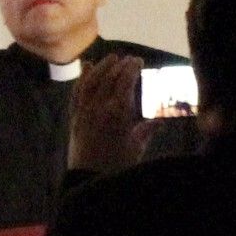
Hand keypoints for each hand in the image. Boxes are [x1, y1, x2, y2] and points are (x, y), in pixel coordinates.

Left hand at [67, 53, 146, 173]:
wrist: (89, 178)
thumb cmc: (117, 165)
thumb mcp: (137, 147)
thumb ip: (147, 130)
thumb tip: (160, 122)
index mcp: (119, 112)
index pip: (125, 82)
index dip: (132, 68)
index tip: (138, 61)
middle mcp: (100, 106)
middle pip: (110, 78)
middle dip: (120, 65)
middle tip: (129, 59)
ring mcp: (85, 110)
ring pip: (92, 81)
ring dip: (102, 67)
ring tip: (111, 58)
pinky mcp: (75, 116)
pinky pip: (77, 92)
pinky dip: (82, 78)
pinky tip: (87, 67)